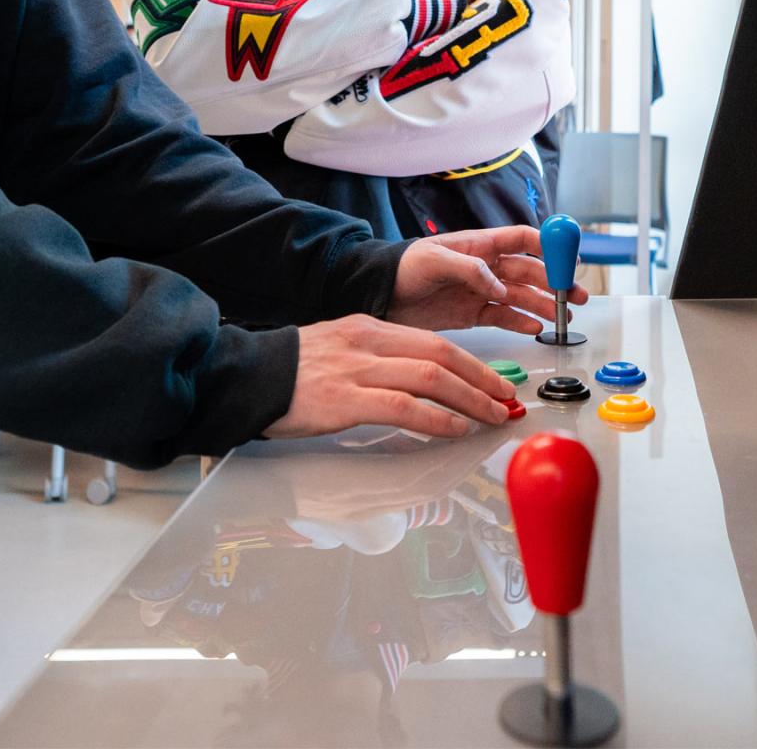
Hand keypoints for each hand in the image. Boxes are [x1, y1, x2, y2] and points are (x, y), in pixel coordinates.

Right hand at [265, 315, 515, 440]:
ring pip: (430, 376)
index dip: (474, 363)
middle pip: (442, 354)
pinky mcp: (344, 399)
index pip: (435, 341)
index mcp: (370, 328)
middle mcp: (369, 343)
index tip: (497, 382)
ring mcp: (357, 369)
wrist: (248, 377)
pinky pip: (402, 406)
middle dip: (483, 379)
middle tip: (507, 400)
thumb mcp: (341, 350)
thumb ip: (379, 361)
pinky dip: (436, 417)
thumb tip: (419, 385)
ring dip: (470, 399)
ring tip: (492, 416)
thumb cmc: (292, 373)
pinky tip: (455, 428)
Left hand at [388, 228, 588, 333]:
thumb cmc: (403, 267)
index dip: (548, 246)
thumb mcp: (434, 260)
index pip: (522, 240)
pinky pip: (504, 317)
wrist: (379, 295)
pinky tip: (535, 328)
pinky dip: (522, 322)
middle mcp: (486, 267)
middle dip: (555, 281)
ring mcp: (481, 291)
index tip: (569, 258)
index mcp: (479, 245)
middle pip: (530, 271)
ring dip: (544, 304)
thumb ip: (469, 270)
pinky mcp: (473, 313)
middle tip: (576, 295)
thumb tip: (500, 286)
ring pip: (522, 296)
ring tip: (562, 316)